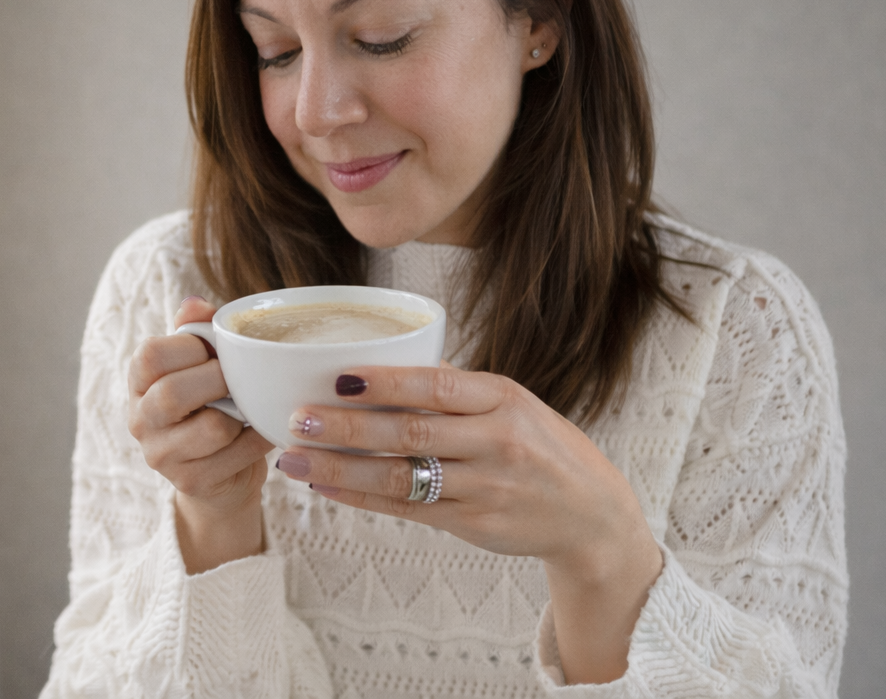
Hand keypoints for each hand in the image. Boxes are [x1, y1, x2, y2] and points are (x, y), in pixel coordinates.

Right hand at [127, 296, 274, 572]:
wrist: (221, 475)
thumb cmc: (213, 405)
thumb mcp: (200, 365)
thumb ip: (196, 331)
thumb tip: (196, 304)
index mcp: (138, 382)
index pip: (150, 355)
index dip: (190, 347)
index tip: (216, 350)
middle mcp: (140, 420)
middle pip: (173, 393)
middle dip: (219, 379)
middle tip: (240, 377)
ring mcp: (161, 455)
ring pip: (212, 427)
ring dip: (243, 412)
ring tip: (251, 405)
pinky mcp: (190, 482)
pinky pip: (236, 454)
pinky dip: (258, 438)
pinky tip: (261, 430)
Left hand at [273, 365, 662, 683]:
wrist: (592, 516)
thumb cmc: (541, 447)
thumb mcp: (514, 404)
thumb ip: (457, 388)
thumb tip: (392, 361)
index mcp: (504, 399)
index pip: (438, 385)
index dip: (386, 381)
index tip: (338, 377)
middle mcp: (496, 442)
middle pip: (411, 432)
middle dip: (348, 426)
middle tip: (298, 417)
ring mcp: (485, 487)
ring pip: (402, 476)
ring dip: (341, 467)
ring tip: (294, 458)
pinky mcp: (473, 524)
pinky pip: (407, 509)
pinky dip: (362, 497)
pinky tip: (327, 486)